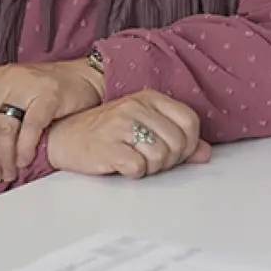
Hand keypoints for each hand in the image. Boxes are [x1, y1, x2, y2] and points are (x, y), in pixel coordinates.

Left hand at [0, 59, 104, 183]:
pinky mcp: (49, 95)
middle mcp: (7, 78)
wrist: (85, 78)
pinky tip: (24, 160)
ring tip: (9, 171)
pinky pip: (30, 127)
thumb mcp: (8, 88)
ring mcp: (28, 85)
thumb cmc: (46, 87)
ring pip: (3, 127)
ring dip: (4, 156)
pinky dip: (24, 148)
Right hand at [46, 89, 211, 178]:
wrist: (64, 136)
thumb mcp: (146, 126)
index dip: (189, 144)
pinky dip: (134, 173)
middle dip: (170, 160)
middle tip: (152, 161)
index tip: (175, 152)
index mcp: (151, 98)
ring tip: (137, 162)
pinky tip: (123, 166)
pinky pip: (138, 168)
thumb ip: (177, 138)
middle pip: (177, 142)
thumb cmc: (107, 131)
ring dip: (152, 168)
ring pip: (160, 156)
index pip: (190, 122)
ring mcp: (121, 124)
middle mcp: (137, 106)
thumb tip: (205, 153)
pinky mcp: (107, 146)